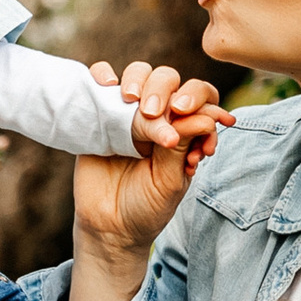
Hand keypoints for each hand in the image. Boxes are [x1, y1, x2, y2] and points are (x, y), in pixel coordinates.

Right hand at [72, 57, 219, 261]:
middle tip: (154, 113)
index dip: (201, 100)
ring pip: (139, 73)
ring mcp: (127, 114)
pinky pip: (99, 81)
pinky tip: (107, 85)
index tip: (201, 119)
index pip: (199, 98)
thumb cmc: (146, 207)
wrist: (109, 227)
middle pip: (168, 80)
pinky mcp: (98, 115)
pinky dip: (102, 74)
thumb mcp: (171, 181)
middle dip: (166, 91)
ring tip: (132, 103)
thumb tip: (202, 118)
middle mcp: (158, 117)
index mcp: (184, 130)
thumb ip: (182, 148)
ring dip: (139, 80)